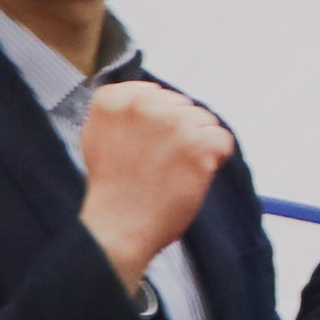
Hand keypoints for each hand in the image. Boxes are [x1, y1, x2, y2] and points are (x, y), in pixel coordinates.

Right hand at [79, 78, 234, 285]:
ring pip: (204, 120)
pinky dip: (215, 158)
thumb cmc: (111, 189)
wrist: (119, 227)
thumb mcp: (97, 136)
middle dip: (178, 130)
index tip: (147, 144)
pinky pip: (222, 140)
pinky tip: (193, 175)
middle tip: (160, 163)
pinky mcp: (198, 145)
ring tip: (173, 171)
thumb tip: (152, 93)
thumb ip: (122, 109)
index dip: (157, 120)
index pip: (154, 92)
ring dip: (197, 143)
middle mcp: (145, 104)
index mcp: (115, 99)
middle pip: (181, 105)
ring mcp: (173, 123)